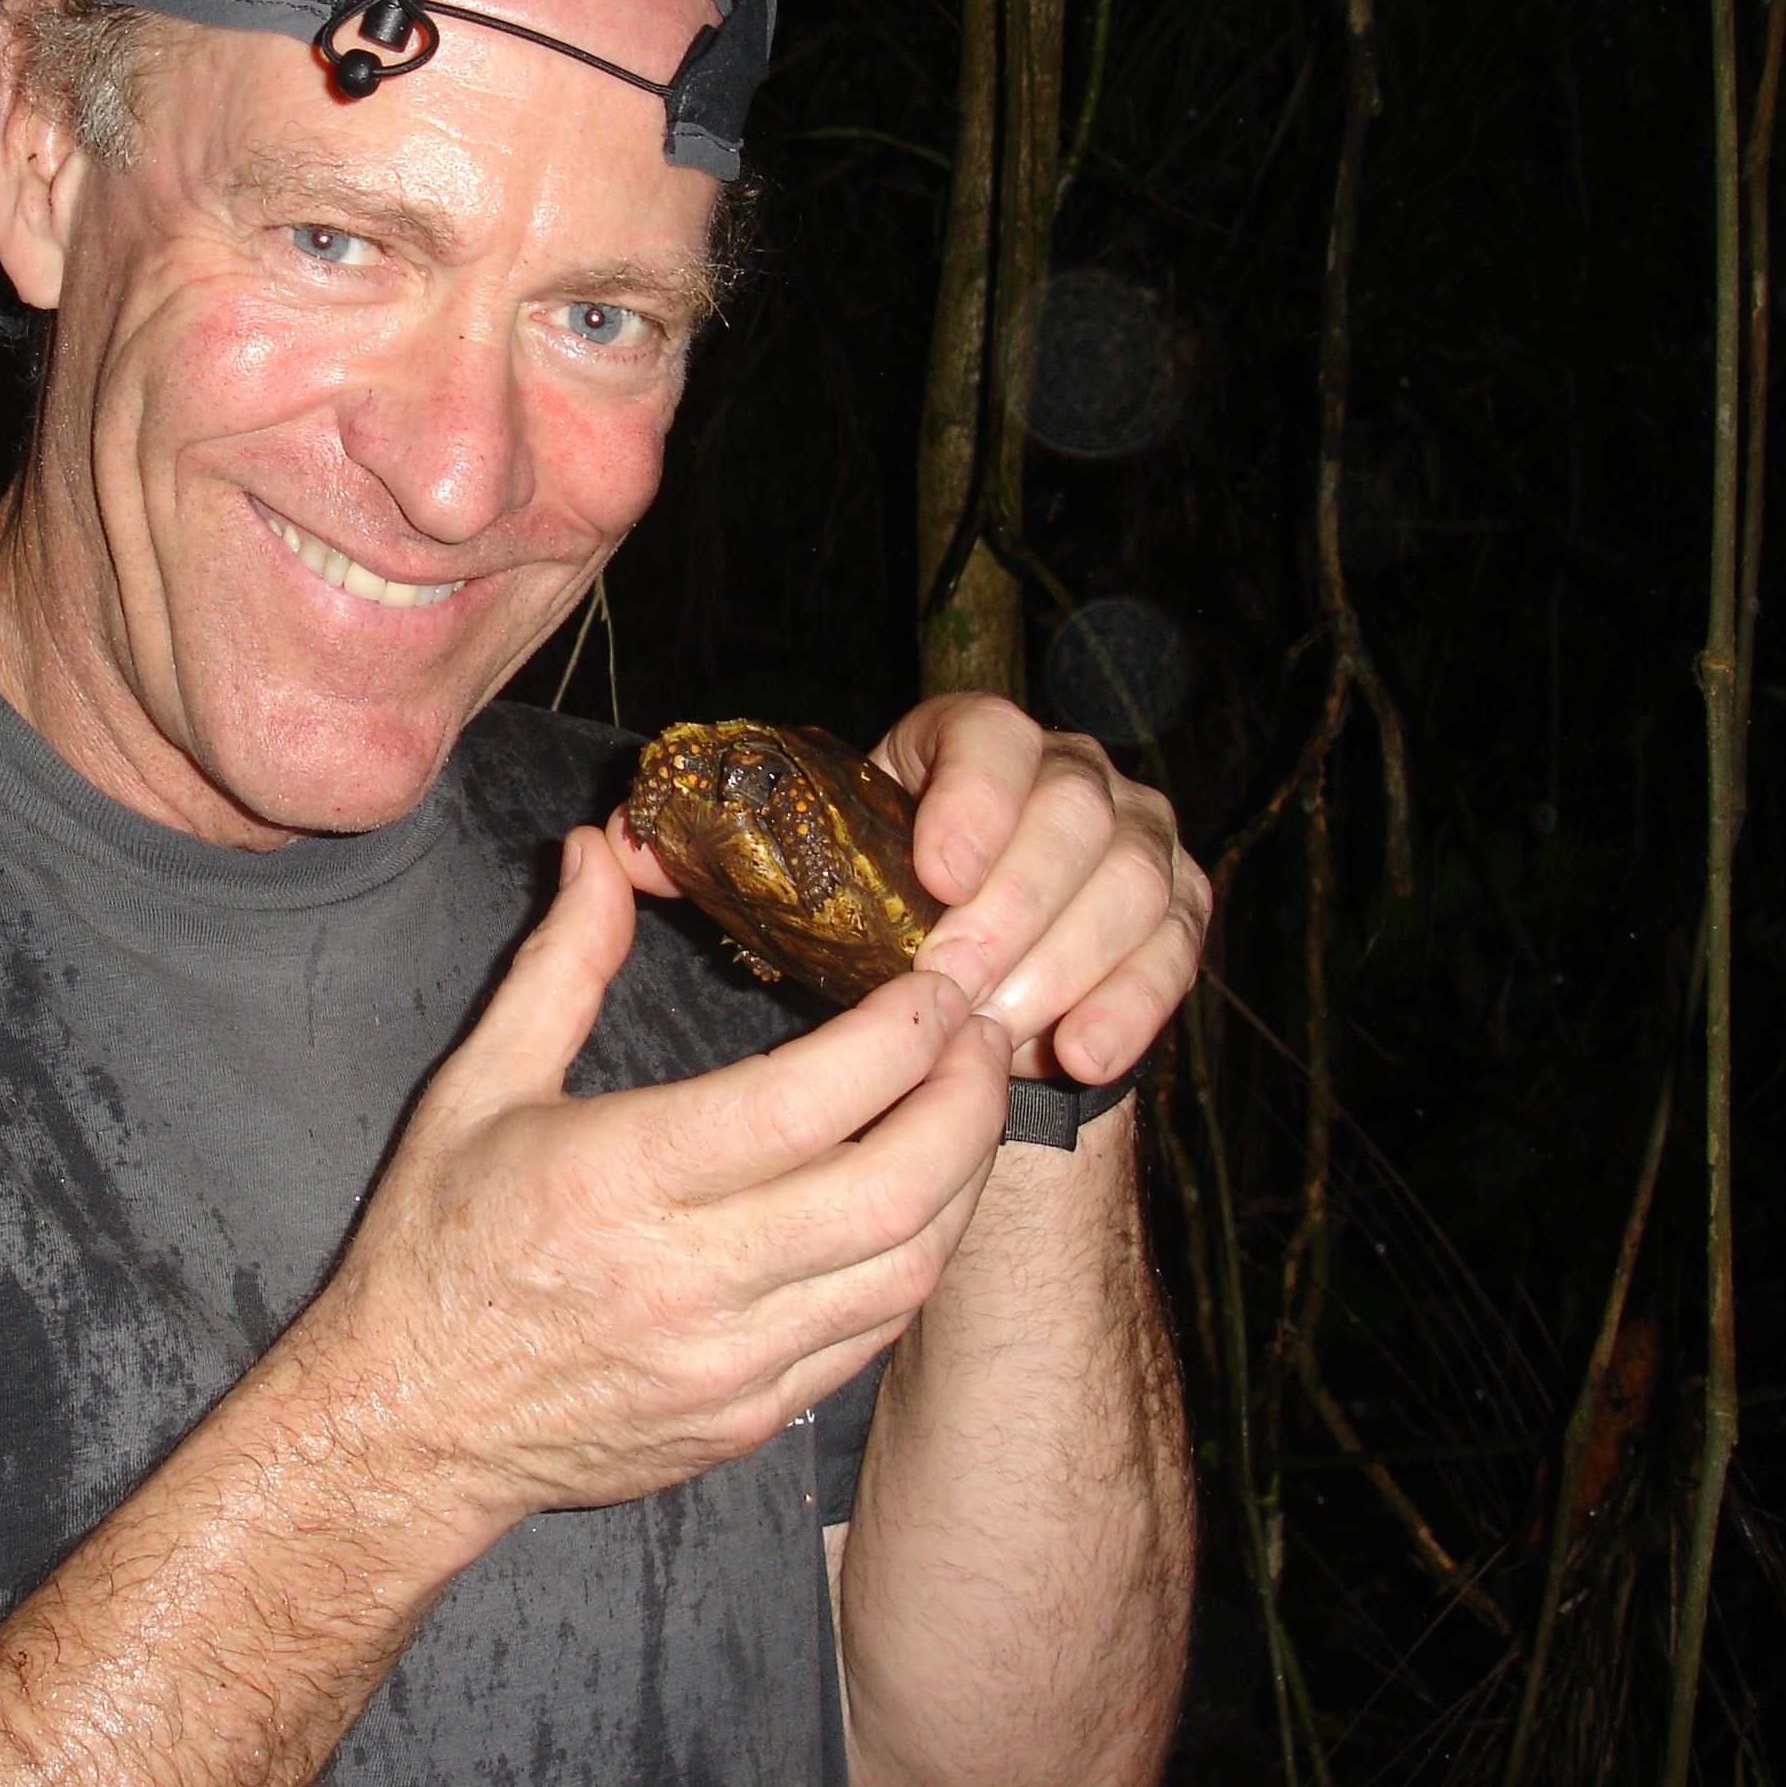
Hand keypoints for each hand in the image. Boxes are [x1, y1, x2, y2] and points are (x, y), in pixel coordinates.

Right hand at [290, 827, 1012, 1537]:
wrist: (410, 1427)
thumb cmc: (437, 1246)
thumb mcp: (478, 1086)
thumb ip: (561, 965)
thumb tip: (599, 850)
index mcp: (621, 1177)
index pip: (809, 1100)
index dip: (902, 1032)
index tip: (934, 981)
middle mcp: (689, 1278)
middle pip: (895, 1189)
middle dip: (966, 1099)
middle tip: (979, 1033)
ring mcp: (730, 1363)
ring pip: (907, 1269)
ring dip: (961, 1179)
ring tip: (963, 1105)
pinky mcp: (751, 1419)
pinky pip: (873, 1334)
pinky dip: (915, 1256)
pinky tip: (915, 1199)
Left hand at [608, 698, 1204, 1090]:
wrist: (954, 973)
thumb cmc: (855, 914)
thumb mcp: (780, 878)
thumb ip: (701, 856)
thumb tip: (608, 842)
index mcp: (964, 742)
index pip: (989, 732)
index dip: (972, 795)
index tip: (936, 872)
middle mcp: (1064, 774)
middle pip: (1074, 814)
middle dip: (1017, 904)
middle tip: (956, 984)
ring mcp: (1133, 842)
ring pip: (1134, 882)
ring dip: (1068, 960)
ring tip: (1003, 1032)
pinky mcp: (1171, 917)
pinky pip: (1177, 951)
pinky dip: (1135, 1002)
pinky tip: (1078, 1053)